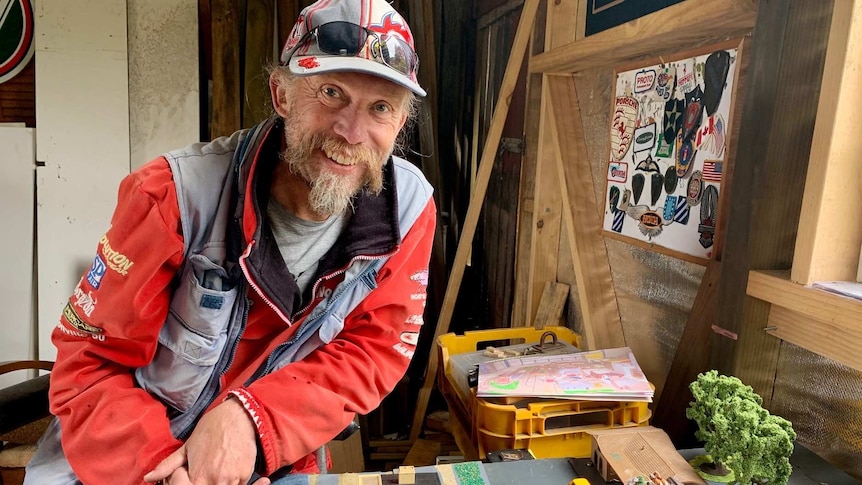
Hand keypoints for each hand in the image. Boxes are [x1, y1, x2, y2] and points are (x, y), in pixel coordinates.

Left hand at [143, 398, 270, 484]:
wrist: (237, 415)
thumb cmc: (212, 428)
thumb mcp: (187, 447)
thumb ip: (168, 466)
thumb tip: (149, 477)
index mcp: (198, 477)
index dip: (191, 483)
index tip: (193, 476)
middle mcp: (215, 481)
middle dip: (207, 483)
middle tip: (208, 469)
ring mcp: (232, 479)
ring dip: (221, 482)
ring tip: (219, 467)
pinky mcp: (246, 475)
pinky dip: (234, 480)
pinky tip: (230, 465)